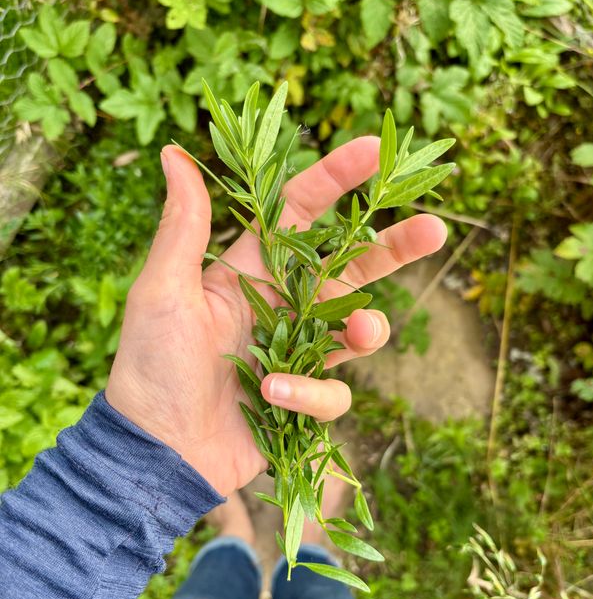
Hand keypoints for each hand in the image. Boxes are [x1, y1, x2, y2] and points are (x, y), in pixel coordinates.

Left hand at [105, 140, 445, 495]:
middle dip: (395, 244)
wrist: (158, 449)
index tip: (375, 149)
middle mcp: (283, 303)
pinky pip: (334, 391)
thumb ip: (183, 226)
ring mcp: (298, 350)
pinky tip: (272, 394)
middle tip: (435, 228)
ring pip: (360, 327)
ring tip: (357, 332)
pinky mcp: (305, 397)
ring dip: (368, 327)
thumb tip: (174, 152)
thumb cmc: (152, 365)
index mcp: (251, 268)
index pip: (302, 211)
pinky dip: (310, 393)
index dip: (337, 178)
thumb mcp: (163, 290)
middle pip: (353, 264)